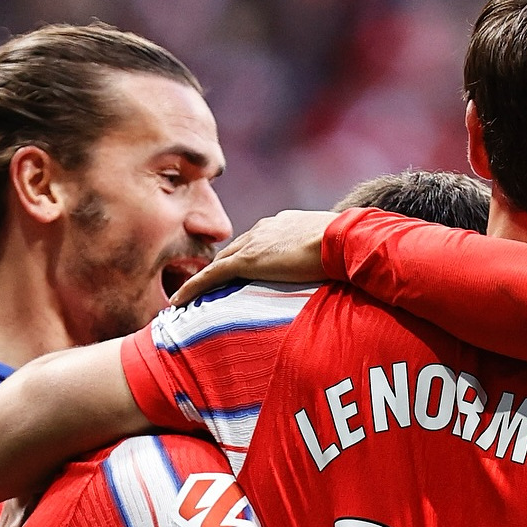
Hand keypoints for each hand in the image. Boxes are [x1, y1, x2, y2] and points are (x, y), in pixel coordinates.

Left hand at [170, 209, 337, 304]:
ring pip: (219, 263)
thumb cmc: (348, 247)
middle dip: (220, 266)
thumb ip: (324, 260)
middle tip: (206, 285)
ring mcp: (254, 244)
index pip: (257, 243)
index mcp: (283, 225)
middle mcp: (264, 229)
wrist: (343, 239)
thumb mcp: (333, 251)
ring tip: (188, 296)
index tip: (239, 271)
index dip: (246, 257)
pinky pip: (211, 276)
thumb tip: (336, 275)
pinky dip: (193, 287)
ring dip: (203, 278)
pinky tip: (178, 301)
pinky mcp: (248, 261)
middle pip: (234, 250)